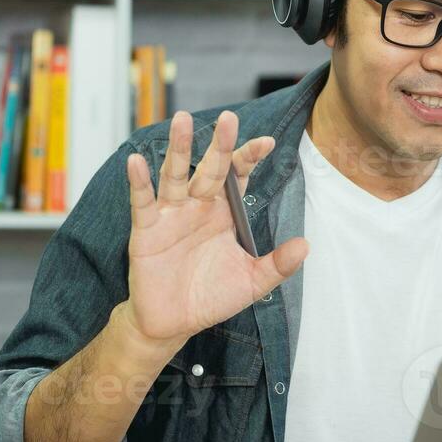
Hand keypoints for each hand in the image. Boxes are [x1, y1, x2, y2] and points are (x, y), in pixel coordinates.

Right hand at [120, 110, 308, 360]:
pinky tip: (136, 161)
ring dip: (178, 148)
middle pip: (211, 169)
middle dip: (220, 144)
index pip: (239, 177)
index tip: (267, 142)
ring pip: (175, 174)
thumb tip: (306, 245)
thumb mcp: (252, 283)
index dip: (250, 158)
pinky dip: (139, 182)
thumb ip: (277, 265)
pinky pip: (142, 201)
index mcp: (225, 213)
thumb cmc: (211, 297)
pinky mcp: (147, 230)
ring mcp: (172, 215)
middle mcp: (198, 206)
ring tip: (181, 120)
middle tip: (228, 118)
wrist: (173, 322)